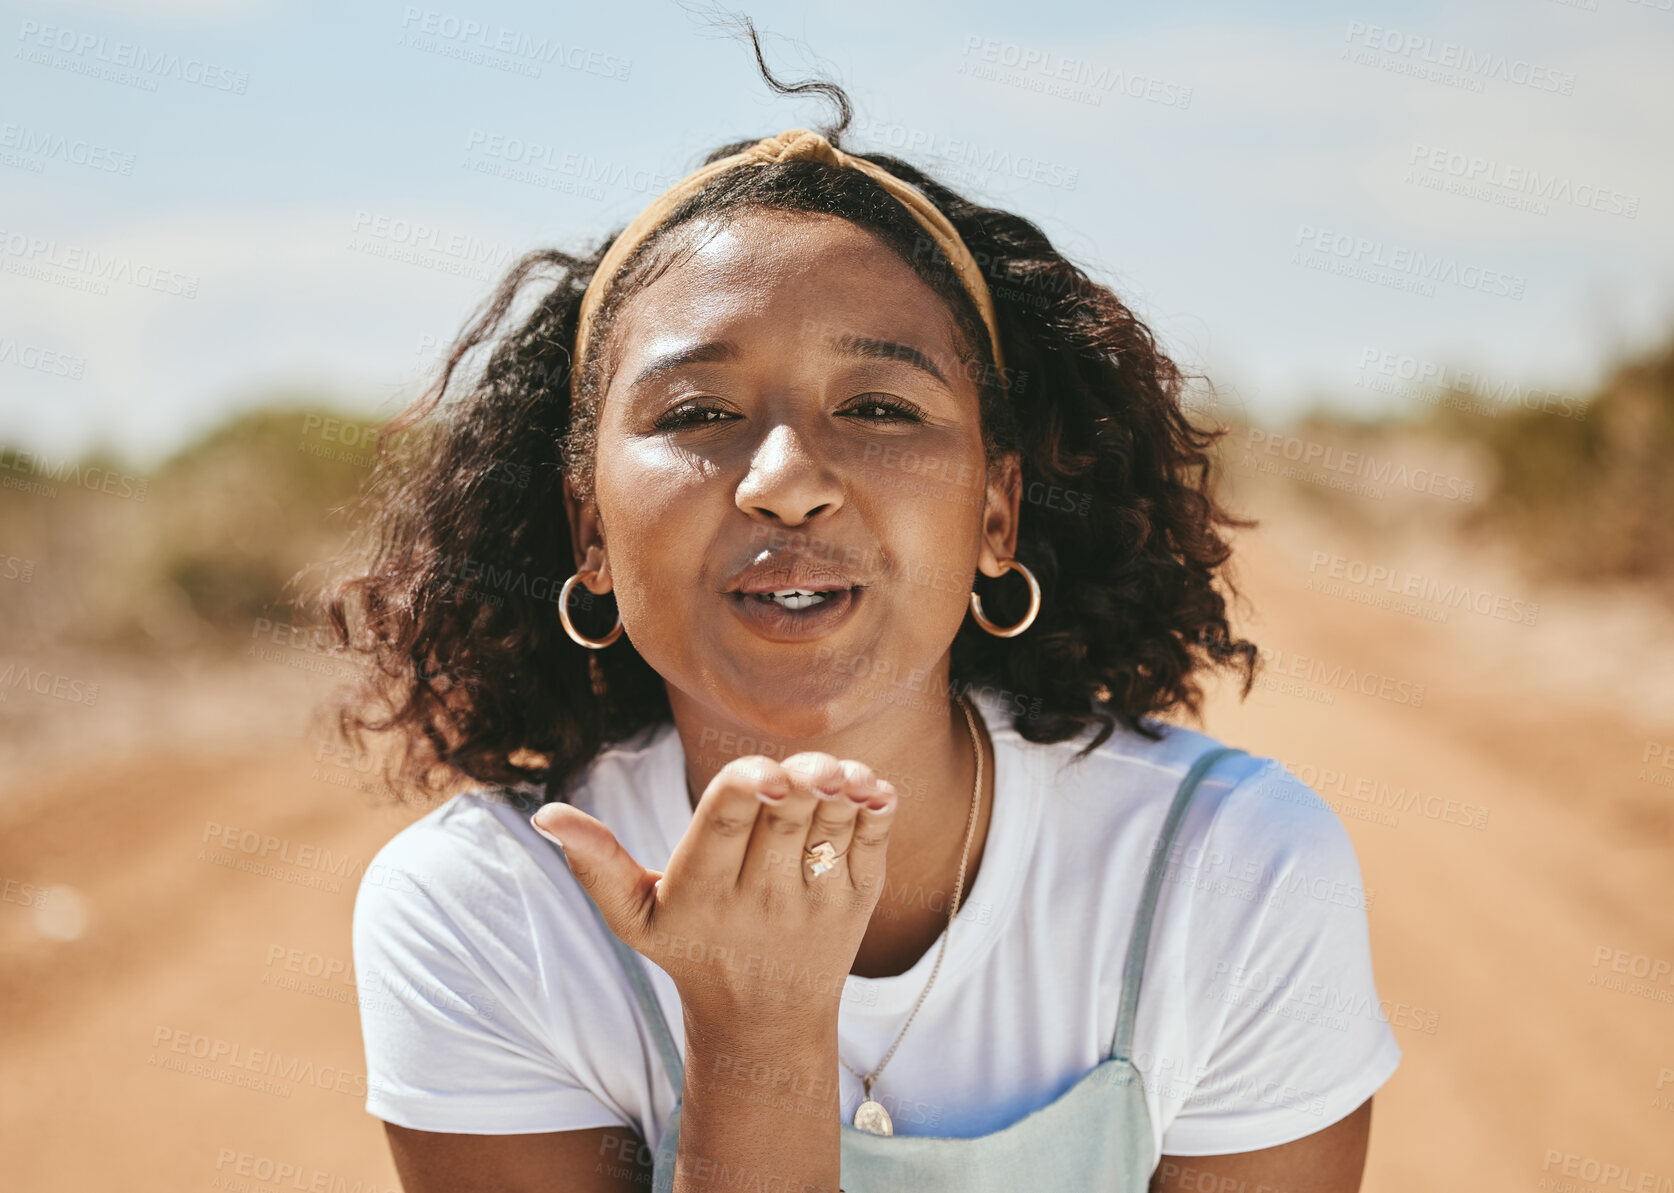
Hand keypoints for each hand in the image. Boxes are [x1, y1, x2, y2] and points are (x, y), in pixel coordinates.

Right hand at [531, 753, 898, 1018]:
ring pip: (834, 828)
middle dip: (801, 784)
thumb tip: (545, 814)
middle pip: (787, 820)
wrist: (764, 1018)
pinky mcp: (859, 899)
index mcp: (704, 889)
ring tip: (838, 772)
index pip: (726, 827)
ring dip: (843, 792)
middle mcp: (763, 896)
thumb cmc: (692, 948)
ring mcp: (817, 899)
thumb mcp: (634, 917)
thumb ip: (596, 864)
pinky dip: (877, 812)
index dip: (746, 791)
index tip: (762, 772)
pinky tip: (871, 787)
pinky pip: (873, 845)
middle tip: (806, 767)